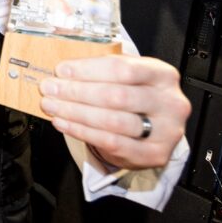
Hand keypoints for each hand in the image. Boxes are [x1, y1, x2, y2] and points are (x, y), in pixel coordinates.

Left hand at [39, 55, 190, 169]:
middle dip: (76, 92)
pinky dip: (81, 131)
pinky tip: (63, 122)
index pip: (123, 68)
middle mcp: (170, 102)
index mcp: (164, 75)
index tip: (62, 70)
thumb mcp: (126, 77)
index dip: (88, 69)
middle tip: (50, 88)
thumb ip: (100, 71)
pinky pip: (111, 142)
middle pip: (117, 96)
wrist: (154, 130)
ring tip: (52, 105)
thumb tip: (63, 72)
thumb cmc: (135, 97)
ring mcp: (166, 131)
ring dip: (75, 112)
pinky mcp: (154, 154)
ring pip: (112, 121)